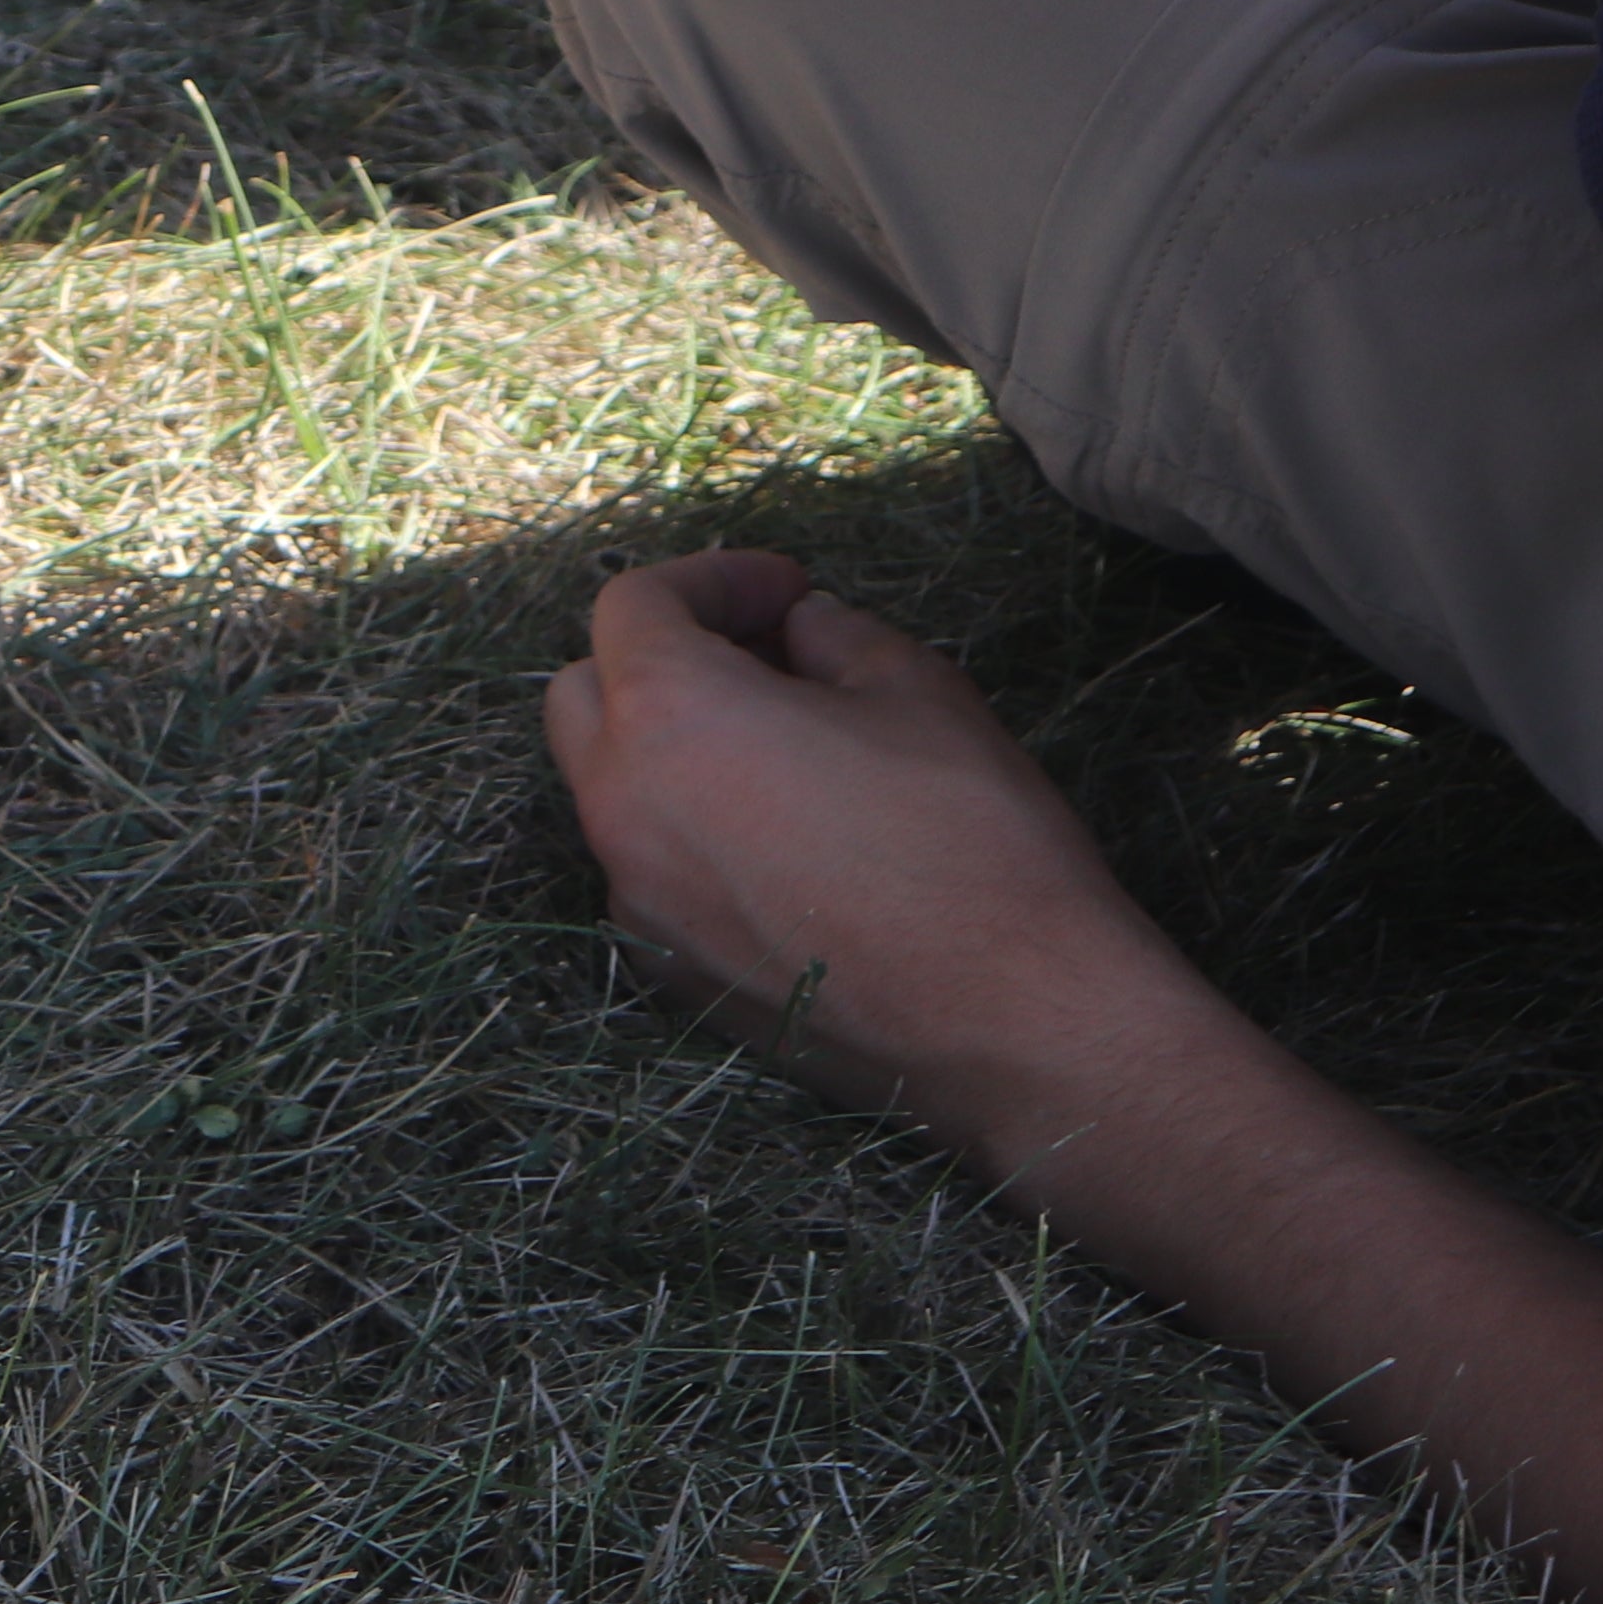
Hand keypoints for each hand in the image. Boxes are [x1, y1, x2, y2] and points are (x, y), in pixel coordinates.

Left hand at [540, 552, 1207, 1122]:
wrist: (1013, 1025)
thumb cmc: (975, 844)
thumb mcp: (921, 693)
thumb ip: (837, 638)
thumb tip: (800, 627)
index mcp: (668, 716)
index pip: (634, 606)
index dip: (714, 578)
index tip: (789, 591)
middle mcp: (621, 807)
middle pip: (589, 692)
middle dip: (665, 657)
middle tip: (771, 658)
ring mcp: (635, 901)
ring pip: (613, 789)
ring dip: (673, 750)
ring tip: (788, 750)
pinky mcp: (668, 973)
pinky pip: (650, 872)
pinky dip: (690, 835)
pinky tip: (788, 846)